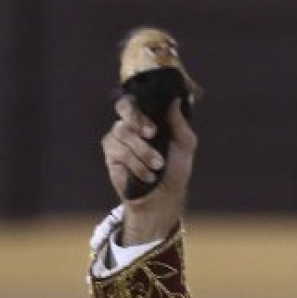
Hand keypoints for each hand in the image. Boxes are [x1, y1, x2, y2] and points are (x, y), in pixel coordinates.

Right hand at [101, 95, 197, 243]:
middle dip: (137, 119)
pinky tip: (147, 176)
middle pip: (124, 107)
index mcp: (147, 119)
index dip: (140, 107)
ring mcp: (118, 139)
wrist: (165, 198)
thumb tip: (175, 100)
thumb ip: (180, 123)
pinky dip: (136, 165)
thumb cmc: (175, 170)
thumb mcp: (185, 145)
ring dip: (143, 151)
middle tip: (152, 134)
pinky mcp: (111, 155)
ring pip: (123, 132)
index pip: (136, 100)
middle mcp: (131, 125)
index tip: (153, 127)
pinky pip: (119, 151)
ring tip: (157, 166)